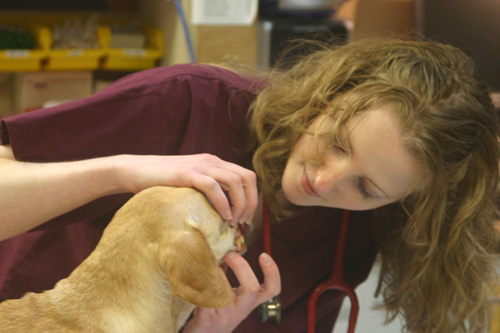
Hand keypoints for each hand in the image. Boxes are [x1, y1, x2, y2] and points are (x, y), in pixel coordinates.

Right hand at [113, 153, 257, 225]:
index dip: (253, 198)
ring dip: (239, 204)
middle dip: (251, 202)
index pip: (247, 176)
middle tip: (242, 222)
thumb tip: (224, 214)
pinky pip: (213, 186)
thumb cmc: (161, 184)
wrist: (134, 170)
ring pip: (235, 181)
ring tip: (232, 222)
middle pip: (247, 178)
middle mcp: (211, 161)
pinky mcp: (186, 174)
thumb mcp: (191, 185)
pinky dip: (222, 203)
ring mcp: (199, 166)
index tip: (246, 218)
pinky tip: (222, 217)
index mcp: (215, 163)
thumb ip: (207, 192)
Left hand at [182, 252, 280, 332]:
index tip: (263, 255)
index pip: (271, 290)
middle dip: (242, 266)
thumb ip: (232, 276)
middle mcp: (241, 309)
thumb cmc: (219, 312)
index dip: (272, 272)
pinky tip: (197, 275)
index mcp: (250, 302)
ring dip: (216, 272)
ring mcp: (224, 315)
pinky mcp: (207, 318)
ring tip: (209, 261)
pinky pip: (205, 297)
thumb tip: (228, 249)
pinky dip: (202, 282)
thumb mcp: (233, 297)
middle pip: (252, 288)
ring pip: (225, 291)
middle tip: (230, 254)